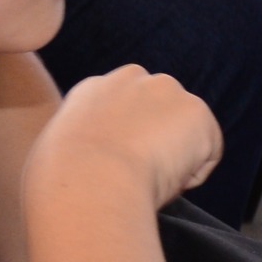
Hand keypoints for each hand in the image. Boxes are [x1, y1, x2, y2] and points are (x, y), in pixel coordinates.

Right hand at [29, 65, 223, 208]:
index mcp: (93, 89)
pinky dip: (193, 176)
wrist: (88, 180)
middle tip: (137, 177)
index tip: (120, 167)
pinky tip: (164, 181)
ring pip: (186, 133)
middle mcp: (132, 78)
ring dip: (176, 159)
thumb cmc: (61, 183)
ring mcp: (167, 90)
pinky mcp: (197, 112)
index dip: (128, 142)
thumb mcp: (54, 156)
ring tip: (145, 180)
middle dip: (158, 142)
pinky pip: (208, 154)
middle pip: (161, 113)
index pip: (125, 109)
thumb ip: (78, 147)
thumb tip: (89, 164)